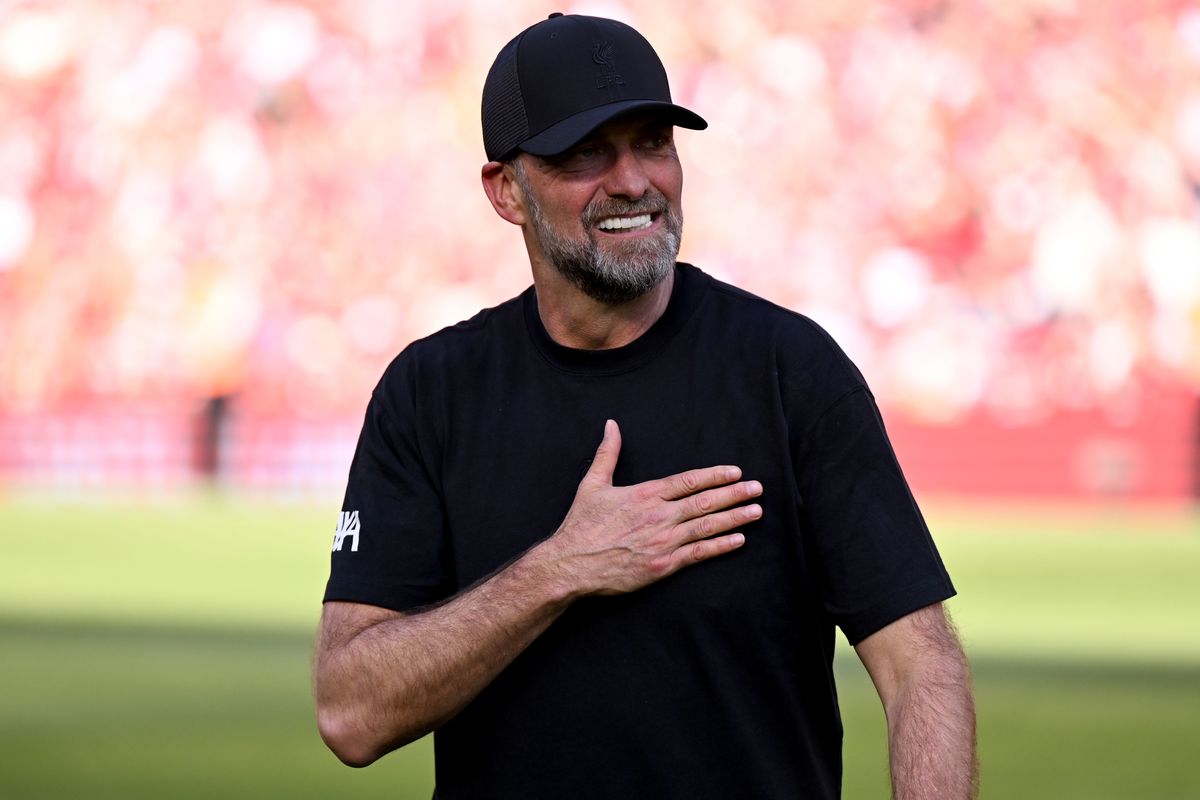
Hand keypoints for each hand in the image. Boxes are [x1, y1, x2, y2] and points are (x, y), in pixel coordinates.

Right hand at [538, 419, 762, 596]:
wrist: (571, 564)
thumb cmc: (581, 525)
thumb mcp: (592, 484)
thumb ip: (607, 453)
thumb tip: (611, 425)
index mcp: (645, 494)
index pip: (688, 481)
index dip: (715, 476)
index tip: (735, 472)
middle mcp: (659, 516)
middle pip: (705, 501)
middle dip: (734, 494)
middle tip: (757, 488)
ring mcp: (663, 541)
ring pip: (707, 526)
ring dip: (735, 517)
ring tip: (756, 511)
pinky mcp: (663, 565)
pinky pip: (698, 554)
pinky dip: (720, 546)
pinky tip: (738, 539)